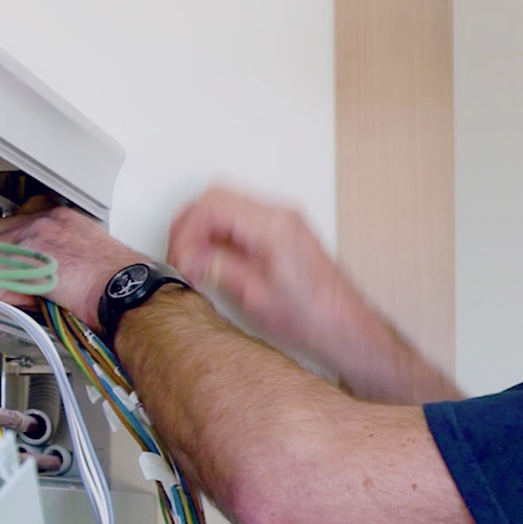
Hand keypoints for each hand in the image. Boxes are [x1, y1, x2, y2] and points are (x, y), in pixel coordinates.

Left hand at [0, 199, 150, 327]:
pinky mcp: (24, 261)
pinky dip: (6, 293)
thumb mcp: (91, 247)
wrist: (122, 287)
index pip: (22, 218)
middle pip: (0, 230)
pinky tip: (29, 300)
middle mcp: (43, 220)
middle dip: (5, 254)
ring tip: (25, 291)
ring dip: (3, 273)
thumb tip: (48, 265)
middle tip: (20, 276)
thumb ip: (63, 248)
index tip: (25, 260)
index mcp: (61, 216)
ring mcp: (31, 237)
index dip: (19, 243)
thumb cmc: (116, 276)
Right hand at [166, 183, 380, 370]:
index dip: (186, 231)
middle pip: (216, 198)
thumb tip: (188, 257)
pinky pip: (240, 218)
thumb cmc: (312, 316)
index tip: (180, 258)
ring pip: (226, 205)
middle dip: (190, 227)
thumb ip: (216, 268)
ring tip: (194, 262)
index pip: (211, 206)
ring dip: (203, 230)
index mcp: (272, 226)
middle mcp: (280, 215)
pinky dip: (220, 234)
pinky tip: (214, 260)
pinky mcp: (282, 230)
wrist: (343, 325)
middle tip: (181, 258)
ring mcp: (283, 220)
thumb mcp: (253, 295)